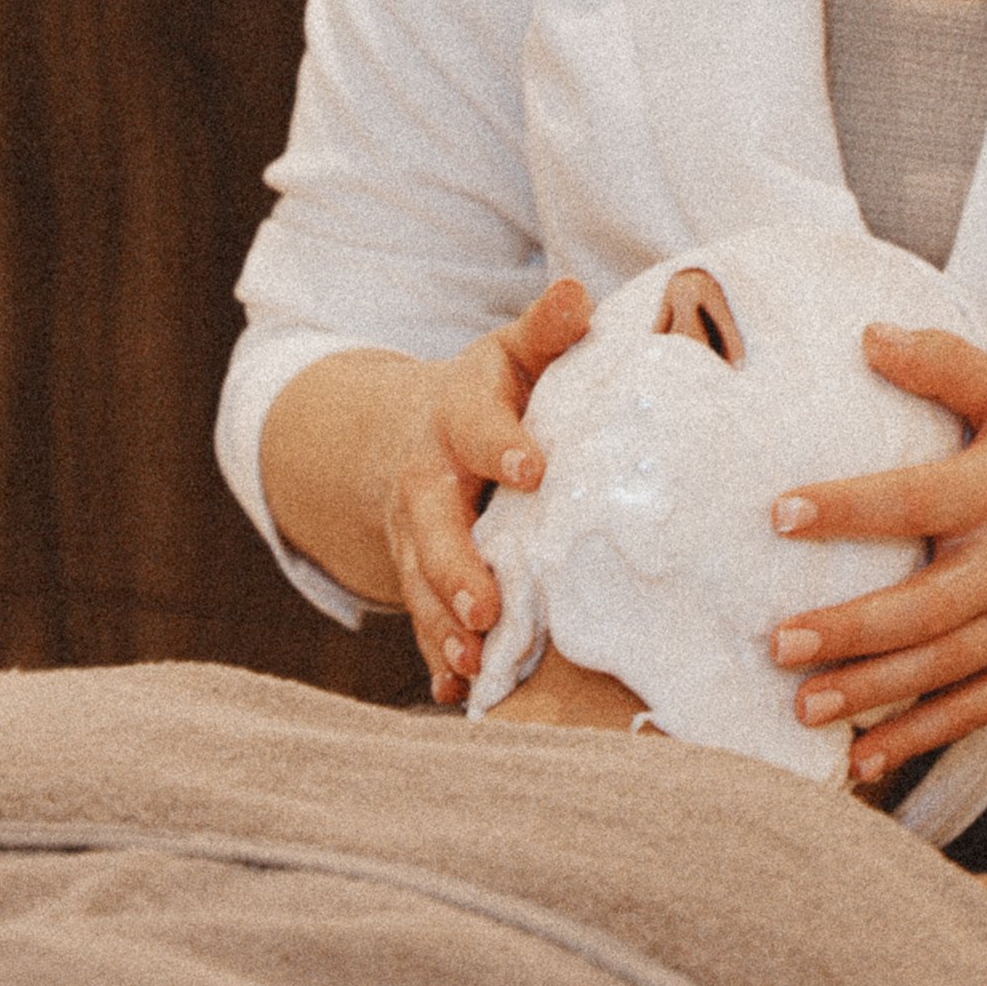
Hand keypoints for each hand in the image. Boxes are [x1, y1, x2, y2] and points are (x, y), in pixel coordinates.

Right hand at [378, 276, 592, 703]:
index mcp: (460, 413)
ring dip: (443, 622)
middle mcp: (430, 476)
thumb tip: (576, 293)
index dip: (503, 444)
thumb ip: (547, 329)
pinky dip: (435, 656)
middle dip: (457, 567)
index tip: (535, 468)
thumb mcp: (515, 352)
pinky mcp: (420, 572)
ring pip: (423, 579)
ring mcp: (419, 532)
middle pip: (435, 522)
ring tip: (472, 662)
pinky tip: (455, 692)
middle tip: (485, 608)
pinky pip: (424, 617)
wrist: (411, 431)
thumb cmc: (494, 391)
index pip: (479, 425)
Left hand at [762, 324, 986, 780]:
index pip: (916, 500)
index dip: (849, 507)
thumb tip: (866, 334)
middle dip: (848, 629)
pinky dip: (916, 739)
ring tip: (801, 705)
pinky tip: (861, 758)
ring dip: (867, 692)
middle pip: (922, 606)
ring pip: (938, 668)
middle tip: (778, 639)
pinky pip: (969, 714)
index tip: (781, 513)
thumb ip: (948, 364)